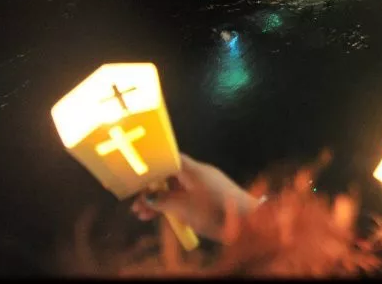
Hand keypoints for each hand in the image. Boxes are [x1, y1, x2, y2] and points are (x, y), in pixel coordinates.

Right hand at [130, 153, 257, 244]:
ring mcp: (203, 187)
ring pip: (175, 189)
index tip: (136, 177)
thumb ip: (163, 200)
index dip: (152, 166)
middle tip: (135, 204)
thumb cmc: (214, 210)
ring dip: (158, 200)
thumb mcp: (183, 207)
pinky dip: (171, 206)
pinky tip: (158, 217)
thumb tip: (148, 196)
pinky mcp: (207, 200)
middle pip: (169, 176)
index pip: (169, 159)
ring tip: (142, 215)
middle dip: (151, 189)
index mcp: (193, 169)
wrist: (247, 223)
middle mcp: (198, 174)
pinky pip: (184, 198)